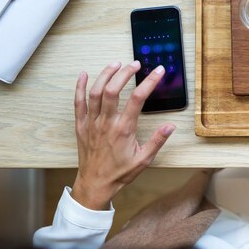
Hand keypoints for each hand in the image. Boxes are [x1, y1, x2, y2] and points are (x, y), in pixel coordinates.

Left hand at [71, 61, 175, 209]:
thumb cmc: (120, 173)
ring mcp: (92, 123)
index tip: (158, 71)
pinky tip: (84, 75)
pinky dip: (80, 87)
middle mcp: (106, 123)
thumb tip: (171, 126)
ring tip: (116, 64)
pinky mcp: (81, 125)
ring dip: (105, 75)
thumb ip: (157, 141)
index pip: (137, 99)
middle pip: (113, 90)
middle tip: (135, 64)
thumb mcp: (144, 159)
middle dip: (125, 73)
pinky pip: (78, 102)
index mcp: (123, 129)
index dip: (149, 82)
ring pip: (95, 92)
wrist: (95, 184)